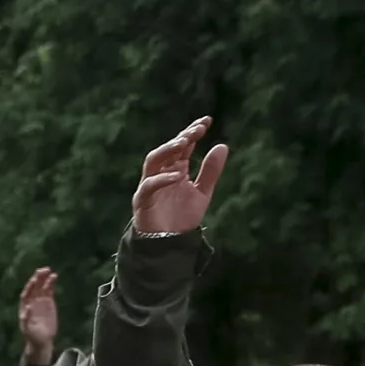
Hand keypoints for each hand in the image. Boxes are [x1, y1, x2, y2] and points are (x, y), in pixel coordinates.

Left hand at [17, 267, 58, 363]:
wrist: (42, 341)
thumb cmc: (33, 337)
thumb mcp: (28, 330)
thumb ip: (26, 319)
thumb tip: (28, 308)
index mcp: (25, 307)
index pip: (26, 294)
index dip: (30, 287)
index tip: (34, 280)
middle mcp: (32, 302)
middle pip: (34, 287)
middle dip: (38, 278)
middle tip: (43, 270)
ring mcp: (40, 301)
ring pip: (42, 287)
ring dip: (45, 279)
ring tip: (50, 272)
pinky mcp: (49, 302)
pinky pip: (49, 290)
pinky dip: (51, 283)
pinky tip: (54, 277)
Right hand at [131, 119, 227, 237]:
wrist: (169, 244)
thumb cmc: (182, 218)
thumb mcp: (203, 192)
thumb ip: (210, 171)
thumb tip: (222, 146)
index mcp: (176, 169)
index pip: (182, 145)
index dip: (192, 131)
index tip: (207, 121)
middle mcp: (161, 173)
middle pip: (168, 149)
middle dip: (182, 137)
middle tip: (198, 129)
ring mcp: (150, 185)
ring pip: (153, 160)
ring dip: (167, 150)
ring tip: (184, 143)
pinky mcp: (142, 200)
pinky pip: (149, 185)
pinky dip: (162, 179)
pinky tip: (179, 175)